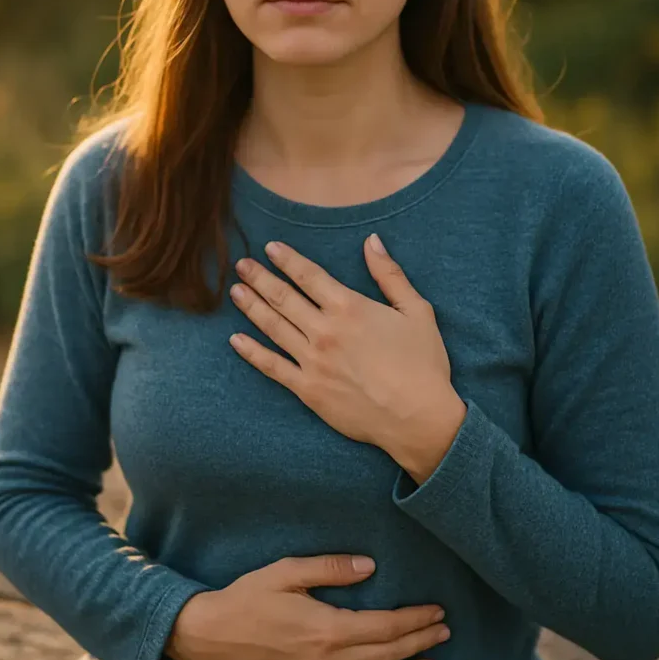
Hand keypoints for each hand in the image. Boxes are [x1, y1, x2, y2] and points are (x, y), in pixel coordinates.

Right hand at [166, 554, 449, 659]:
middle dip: (419, 643)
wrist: (209, 636)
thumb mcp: (288, 571)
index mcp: (327, 628)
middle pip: (385, 655)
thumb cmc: (248, 597)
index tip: (436, 611)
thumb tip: (370, 566)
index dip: (414, 620)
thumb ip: (331, 568)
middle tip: (444, 633)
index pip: (385, 627)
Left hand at [229, 234, 462, 453]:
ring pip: (273, 327)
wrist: (418, 418)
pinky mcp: (308, 390)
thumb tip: (371, 241)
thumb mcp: (416, 310)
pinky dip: (252, 352)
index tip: (269, 248)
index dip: (287, 259)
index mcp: (349, 308)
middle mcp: (325, 331)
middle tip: (240, 264)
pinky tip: (236, 340)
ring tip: (235, 291)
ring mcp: (313, 361)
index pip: (309, 275)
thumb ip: (389, 274)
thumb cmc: (423, 364)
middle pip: (283, 297)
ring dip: (251, 306)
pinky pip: (272, 367)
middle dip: (259, 278)